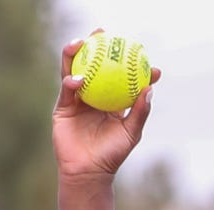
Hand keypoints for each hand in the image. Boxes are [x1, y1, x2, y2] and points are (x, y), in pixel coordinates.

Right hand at [52, 32, 159, 180]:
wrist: (88, 172)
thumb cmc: (112, 155)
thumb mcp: (130, 133)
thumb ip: (140, 112)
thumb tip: (150, 88)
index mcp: (112, 100)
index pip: (122, 76)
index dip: (130, 63)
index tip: (143, 55)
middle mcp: (94, 95)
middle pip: (95, 64)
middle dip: (98, 45)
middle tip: (106, 33)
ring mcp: (77, 99)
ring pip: (75, 69)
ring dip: (77, 52)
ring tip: (83, 42)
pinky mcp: (63, 106)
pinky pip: (66, 88)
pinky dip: (71, 80)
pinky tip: (78, 78)